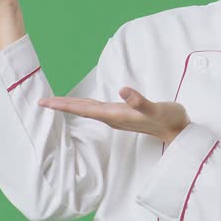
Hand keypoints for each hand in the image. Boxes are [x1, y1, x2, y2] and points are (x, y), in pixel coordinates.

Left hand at [38, 87, 189, 143]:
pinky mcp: (122, 114)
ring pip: (88, 110)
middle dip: (61, 106)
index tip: (45, 103)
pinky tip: (83, 104)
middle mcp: (112, 117)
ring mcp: (117, 117)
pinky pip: (97, 109)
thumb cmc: (168, 119)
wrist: (179, 131)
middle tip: (41, 102)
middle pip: (81, 110)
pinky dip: (85, 105)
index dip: (64, 105)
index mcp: (115, 115)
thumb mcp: (156, 109)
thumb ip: (139, 101)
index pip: (84, 109)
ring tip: (55, 103)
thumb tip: (122, 90)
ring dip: (71, 106)